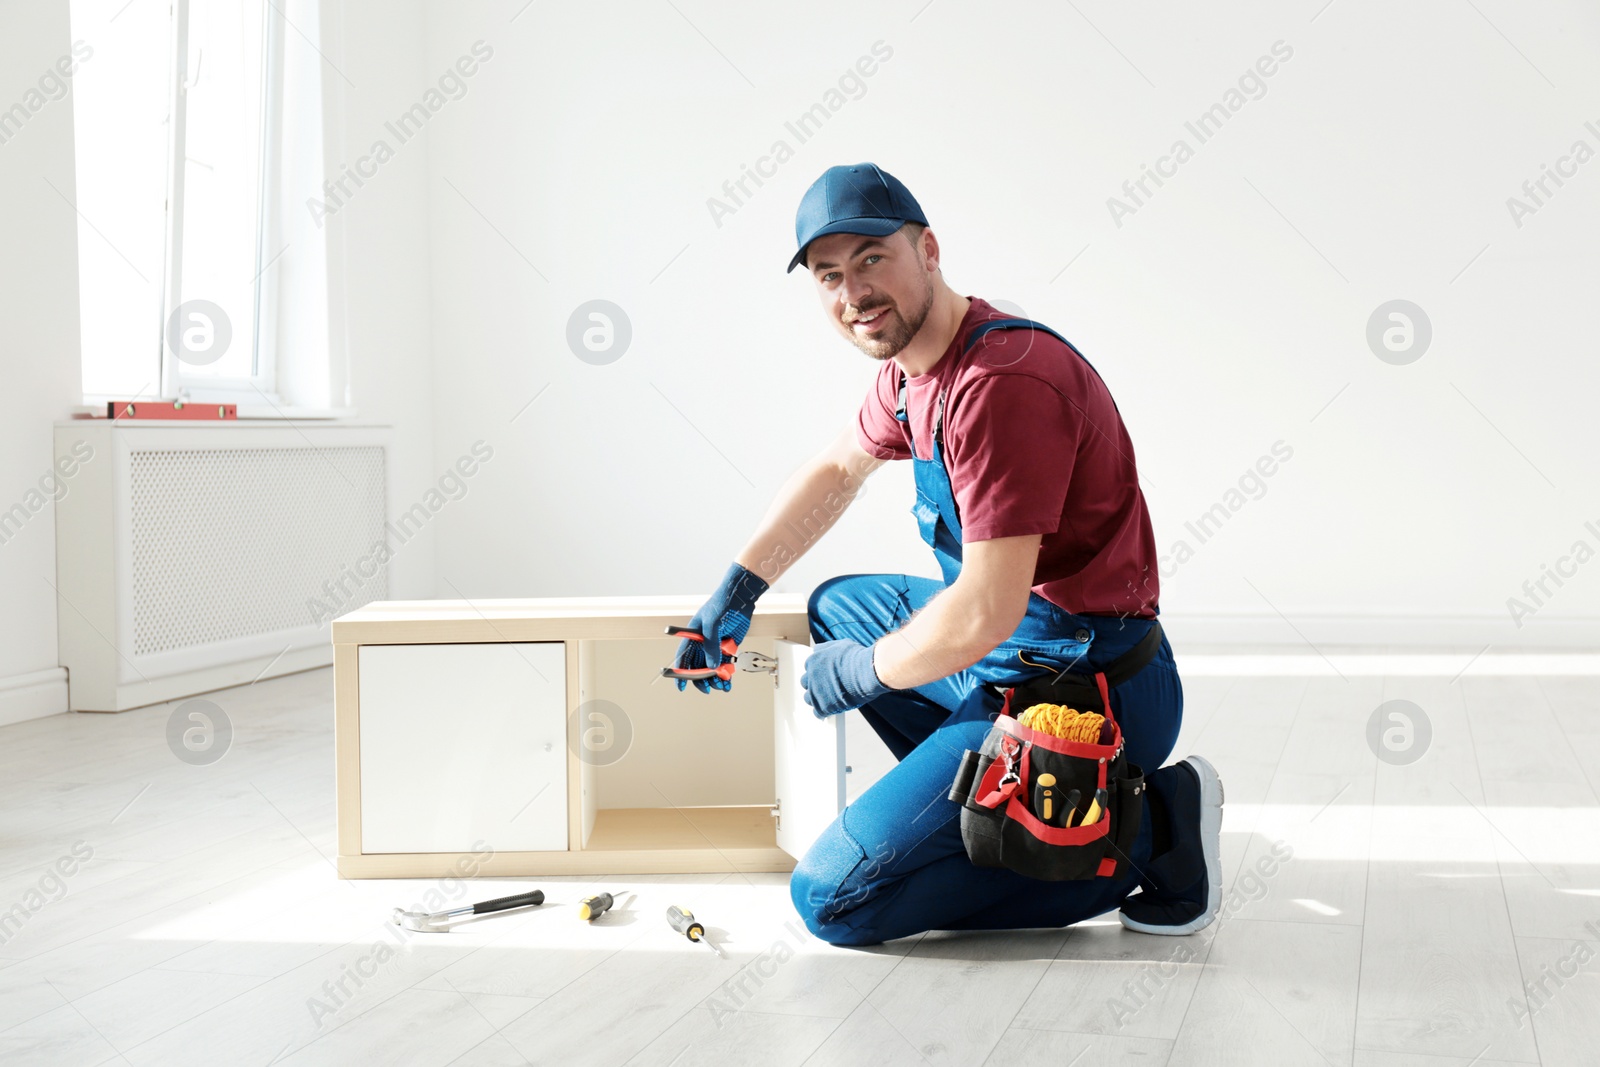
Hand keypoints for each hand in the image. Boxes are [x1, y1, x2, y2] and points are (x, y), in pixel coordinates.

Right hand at [673, 562, 769, 692]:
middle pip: (698, 666)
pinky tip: (728, 681)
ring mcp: (716, 645)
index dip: (681, 672)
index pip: (683, 657)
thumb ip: (711, 647)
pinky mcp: (729, 646)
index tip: (681, 687)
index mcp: (693, 635)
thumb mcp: (712, 625)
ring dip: (716, 678)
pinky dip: (727, 674)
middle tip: (708, 689)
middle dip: (702, 679)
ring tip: (722, 686)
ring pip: (713, 667)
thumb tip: (713, 666)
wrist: (741, 597)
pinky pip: (726, 664)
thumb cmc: (722, 604)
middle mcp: (703, 642)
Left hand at [801, 639, 891, 718]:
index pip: (809, 668)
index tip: (825, 676)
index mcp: (814, 661)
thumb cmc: (857, 659)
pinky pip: (817, 712)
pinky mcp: (823, 706)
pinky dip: (823, 712)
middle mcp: (811, 676)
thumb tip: (819, 650)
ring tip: (828, 699)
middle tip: (826, 687)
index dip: (818, 673)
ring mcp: (816, 692)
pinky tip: (830, 710)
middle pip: (806, 683)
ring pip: (809, 698)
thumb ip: (827, 649)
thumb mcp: (840, 645)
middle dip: (815, 685)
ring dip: (817, 699)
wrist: (867, 672)